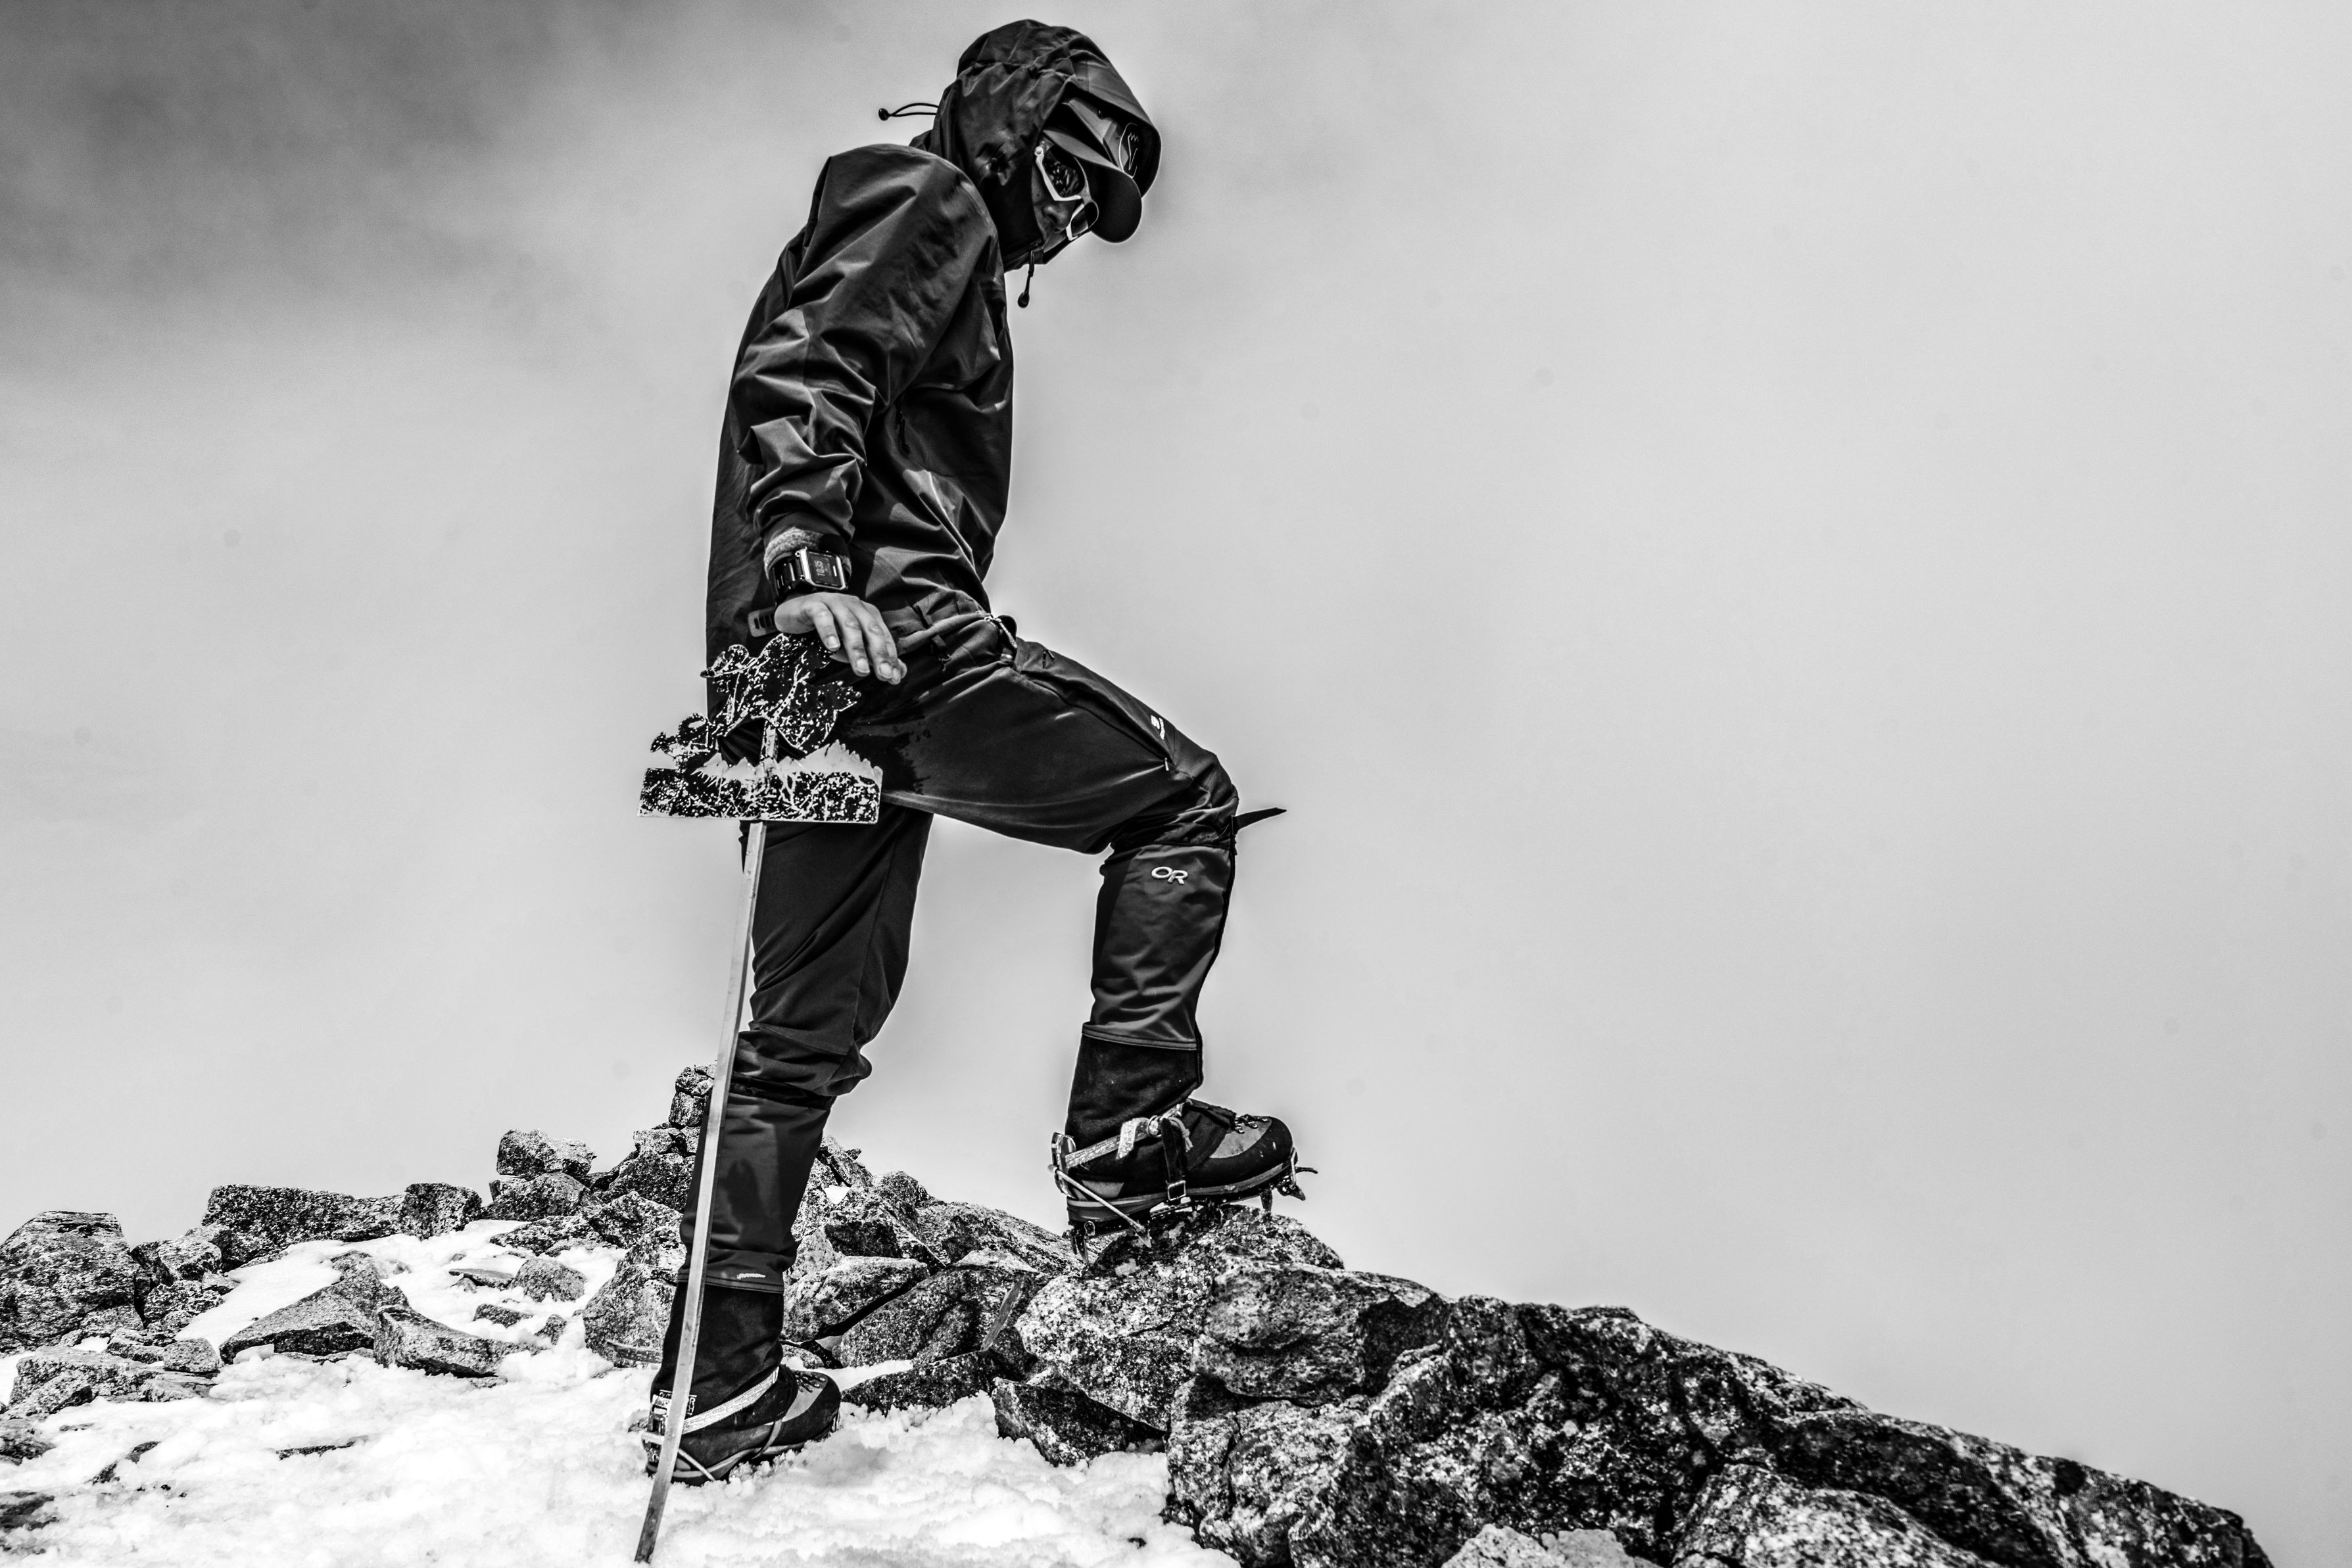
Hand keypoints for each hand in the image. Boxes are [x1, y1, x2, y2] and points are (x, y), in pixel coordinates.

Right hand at [773, 592, 902, 683]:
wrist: (795, 612)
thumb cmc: (828, 629)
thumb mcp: (853, 646)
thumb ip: (874, 657)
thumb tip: (900, 673)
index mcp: (868, 615)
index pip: (883, 637)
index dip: (890, 657)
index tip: (894, 678)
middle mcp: (855, 606)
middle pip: (871, 630)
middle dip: (879, 654)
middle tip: (883, 675)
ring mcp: (835, 603)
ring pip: (849, 625)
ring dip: (857, 648)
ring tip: (861, 669)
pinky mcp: (814, 604)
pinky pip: (823, 617)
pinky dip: (828, 631)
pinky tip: (832, 647)